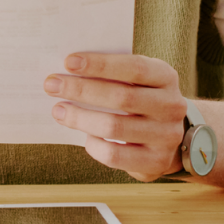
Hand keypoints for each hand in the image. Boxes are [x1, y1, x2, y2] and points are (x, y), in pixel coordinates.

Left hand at [45, 54, 186, 181]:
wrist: (172, 136)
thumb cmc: (141, 99)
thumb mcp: (137, 80)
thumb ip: (112, 73)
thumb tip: (68, 69)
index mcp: (166, 78)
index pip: (135, 68)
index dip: (101, 65)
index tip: (68, 62)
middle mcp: (171, 106)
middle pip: (121, 97)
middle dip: (81, 90)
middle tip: (52, 85)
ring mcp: (166, 136)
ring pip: (115, 126)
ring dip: (80, 118)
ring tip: (58, 111)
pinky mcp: (156, 161)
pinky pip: (115, 155)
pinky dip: (94, 145)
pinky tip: (85, 137)